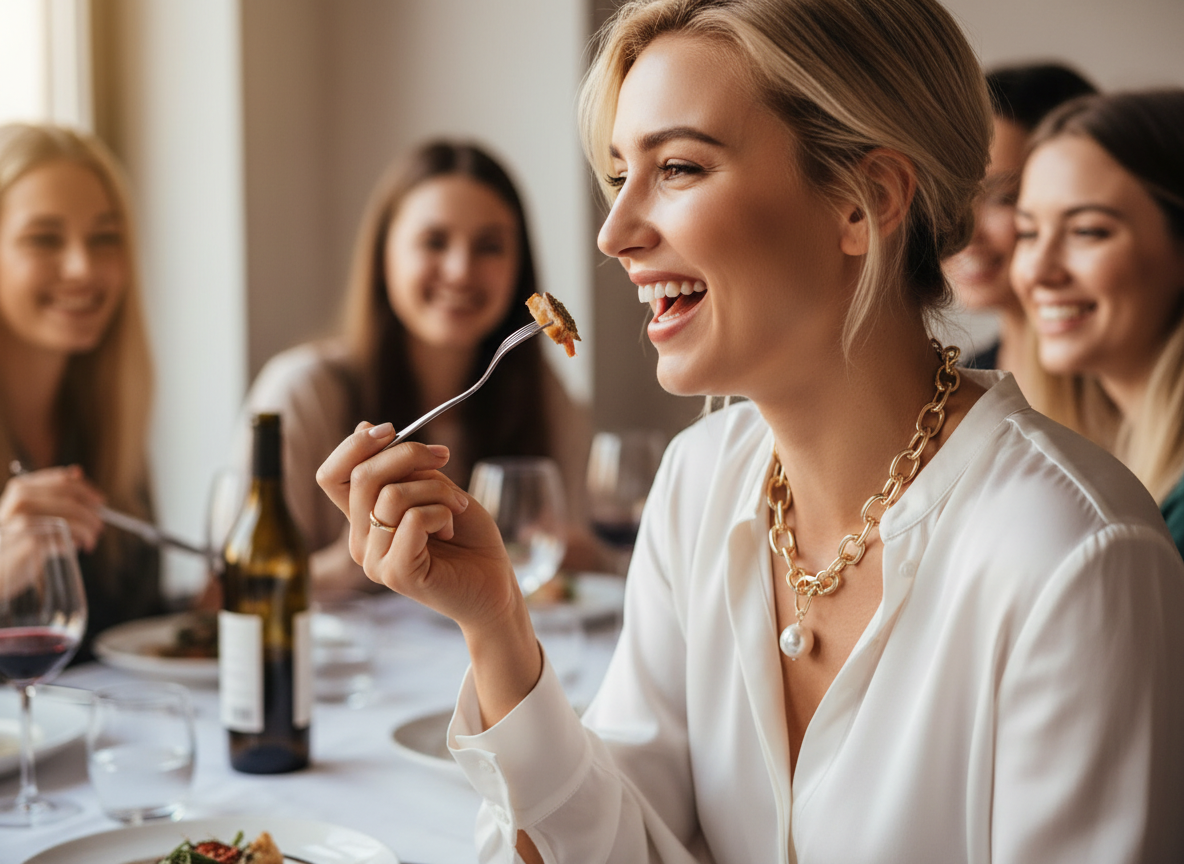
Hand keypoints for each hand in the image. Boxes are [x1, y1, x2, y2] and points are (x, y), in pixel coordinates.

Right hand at [0, 465, 104, 552]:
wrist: (0, 568)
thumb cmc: (15, 539)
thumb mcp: (32, 512)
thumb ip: (52, 492)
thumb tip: (78, 471)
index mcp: (21, 488)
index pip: (62, 480)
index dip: (86, 490)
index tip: (101, 501)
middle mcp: (20, 501)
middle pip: (69, 499)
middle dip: (91, 512)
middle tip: (99, 524)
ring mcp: (23, 520)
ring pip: (69, 519)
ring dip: (87, 530)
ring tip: (91, 540)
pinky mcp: (30, 541)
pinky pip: (64, 537)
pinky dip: (75, 542)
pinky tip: (75, 547)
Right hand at [317, 422, 519, 627]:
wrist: (495, 586)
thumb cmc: (468, 538)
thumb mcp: (434, 489)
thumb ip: (403, 470)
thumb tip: (366, 427)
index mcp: (363, 520)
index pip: (332, 476)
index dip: (355, 446)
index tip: (392, 430)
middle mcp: (361, 541)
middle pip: (361, 477)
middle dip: (408, 454)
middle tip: (443, 457)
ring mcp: (375, 561)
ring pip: (391, 495)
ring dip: (436, 489)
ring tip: (457, 506)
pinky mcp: (396, 574)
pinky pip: (412, 520)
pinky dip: (440, 512)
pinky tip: (451, 527)